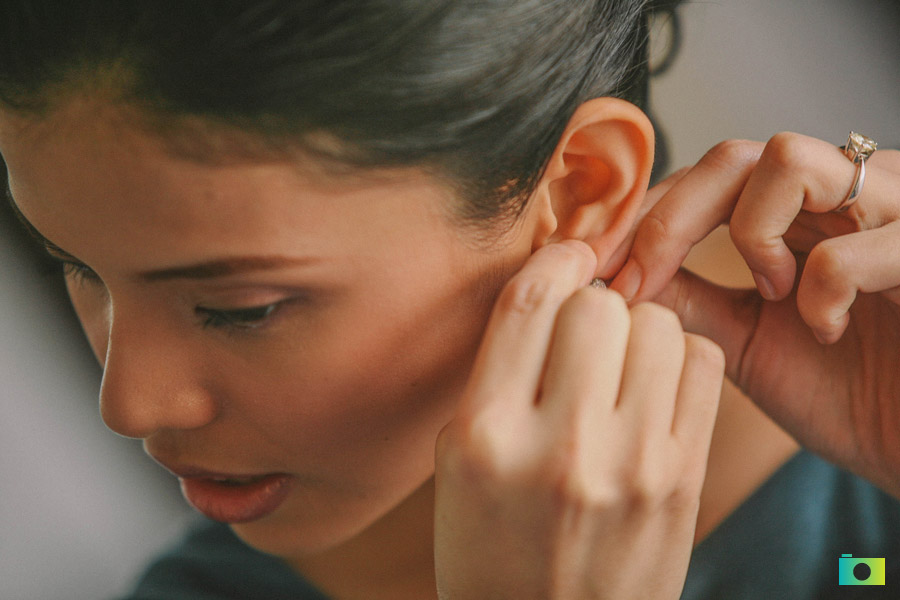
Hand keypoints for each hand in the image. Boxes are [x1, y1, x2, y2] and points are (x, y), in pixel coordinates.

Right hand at [433, 241, 723, 598]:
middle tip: (586, 331)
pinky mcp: (683, 480)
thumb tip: (553, 292)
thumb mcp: (458, 462)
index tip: (566, 256)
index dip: (552, 259)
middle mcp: (560, 446)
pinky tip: (655, 384)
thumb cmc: (491, 545)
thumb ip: (498, 375)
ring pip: (657, 326)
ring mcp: (631, 464)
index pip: (529, 303)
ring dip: (637, 328)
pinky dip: (678, 357)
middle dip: (591, 302)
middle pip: (598, 305)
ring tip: (620, 363)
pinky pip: (700, 365)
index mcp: (485, 436)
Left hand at [608, 132, 899, 497]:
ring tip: (770, 294)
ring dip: (753, 233)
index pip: (698, 179)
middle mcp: (839, 195)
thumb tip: (610, 275)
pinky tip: (826, 328)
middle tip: (636, 283)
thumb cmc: (848, 394)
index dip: (639, 219)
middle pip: (730, 156)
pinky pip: (854, 245)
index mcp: (793, 215)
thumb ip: (687, 300)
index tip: (594, 270)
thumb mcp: (744, 343)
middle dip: (667, 221)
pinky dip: (822, 290)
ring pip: (789, 158)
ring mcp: (890, 211)